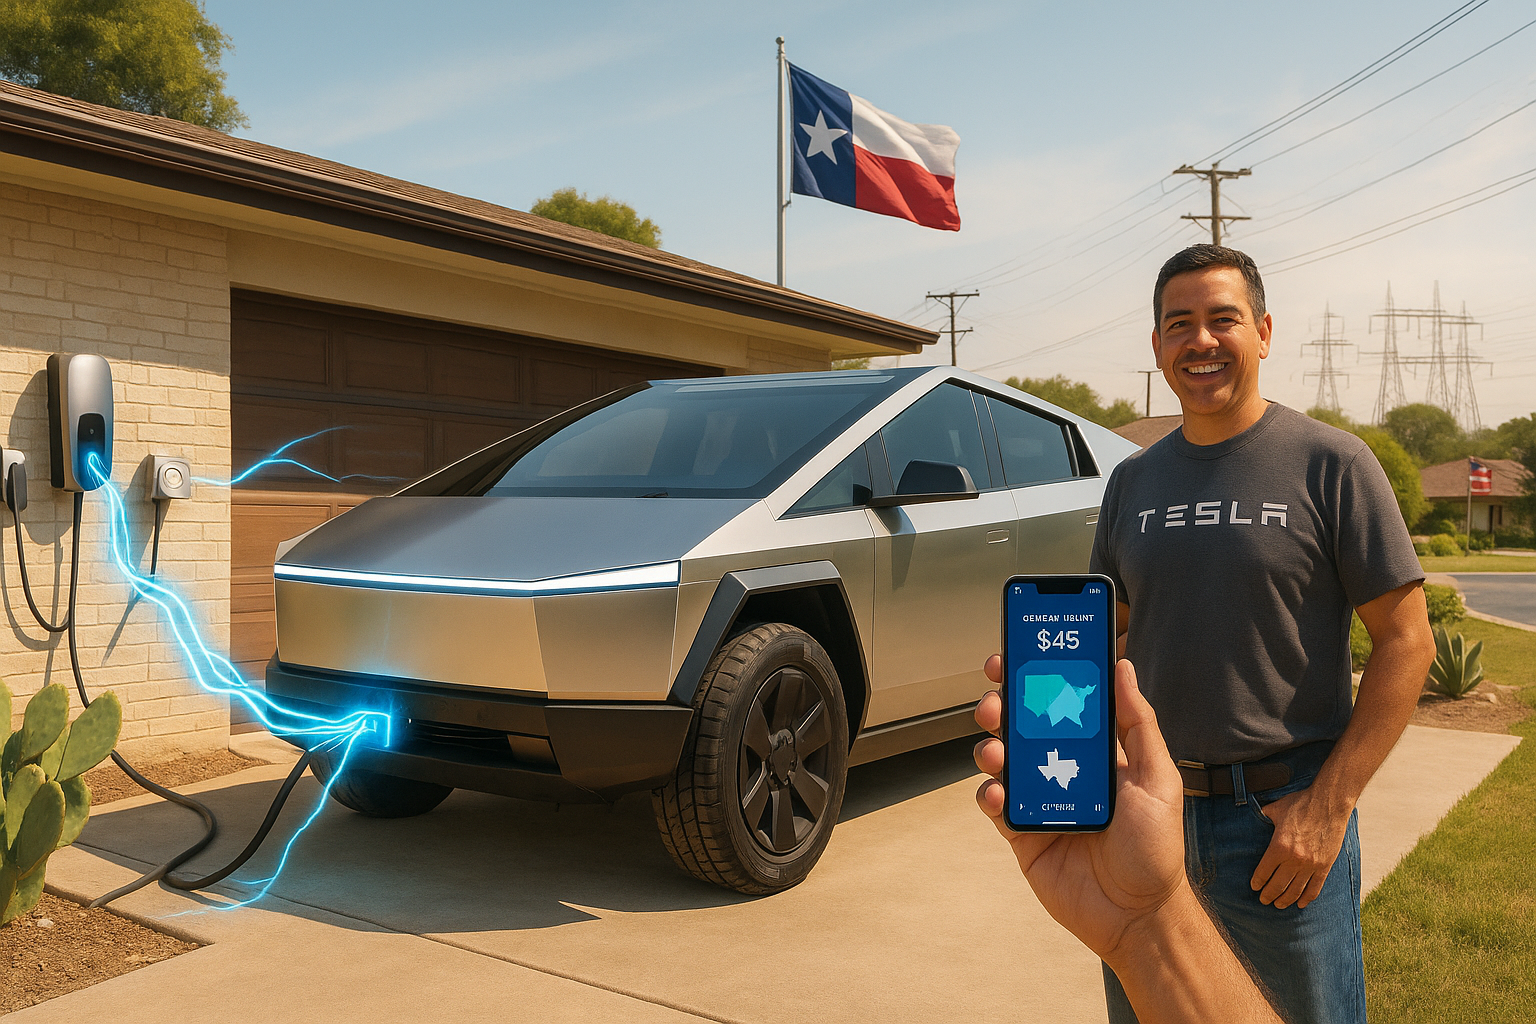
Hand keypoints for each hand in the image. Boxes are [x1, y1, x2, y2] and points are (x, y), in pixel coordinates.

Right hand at [973, 656, 1185, 962]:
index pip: (1057, 705)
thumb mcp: (1157, 777)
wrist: (1138, 914)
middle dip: (1001, 706)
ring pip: (1000, 760)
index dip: (1035, 678)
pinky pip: (994, 804)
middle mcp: (1060, 769)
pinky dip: (989, 793)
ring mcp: (1037, 800)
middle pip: (1019, 726)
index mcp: (1092, 752)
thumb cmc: (1156, 847)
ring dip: (990, 747)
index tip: (1017, 654)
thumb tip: (1124, 667)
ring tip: (995, 750)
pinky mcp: (1020, 833)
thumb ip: (1137, 723)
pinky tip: (999, 794)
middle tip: (995, 699)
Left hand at [1248, 787, 1350, 909]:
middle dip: (1268, 895)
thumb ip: (1262, 816)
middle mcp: (1294, 859)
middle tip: (1263, 900)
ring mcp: (1311, 864)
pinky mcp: (1324, 866)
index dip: (1257, 882)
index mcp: (1279, 846)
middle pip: (1278, 885)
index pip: (1264, 872)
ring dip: (1285, 900)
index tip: (1254, 887)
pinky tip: (1301, 904)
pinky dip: (1307, 898)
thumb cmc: (1300, 804)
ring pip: (1295, 890)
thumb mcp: (1275, 809)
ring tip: (1278, 905)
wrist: (1328, 803)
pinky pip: (1315, 888)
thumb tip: (1251, 814)